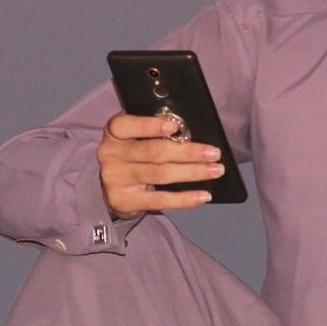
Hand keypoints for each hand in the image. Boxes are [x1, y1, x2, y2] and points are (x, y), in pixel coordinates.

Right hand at [97, 112, 224, 218]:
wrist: (112, 187)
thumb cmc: (134, 154)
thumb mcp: (136, 137)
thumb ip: (155, 131)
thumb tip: (190, 133)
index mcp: (114, 132)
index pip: (126, 125)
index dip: (149, 126)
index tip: (174, 127)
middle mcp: (111, 155)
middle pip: (153, 152)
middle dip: (187, 152)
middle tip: (214, 153)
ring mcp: (116, 179)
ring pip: (160, 174)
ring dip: (192, 173)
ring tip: (215, 171)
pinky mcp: (124, 201)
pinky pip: (159, 200)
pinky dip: (184, 199)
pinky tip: (203, 196)